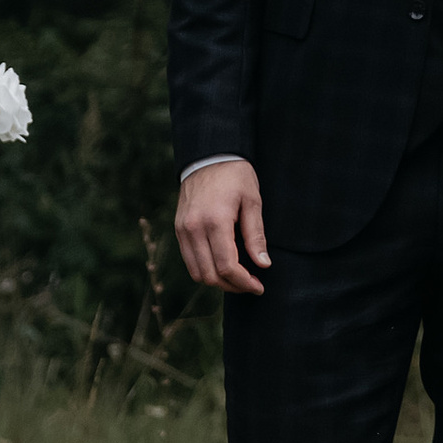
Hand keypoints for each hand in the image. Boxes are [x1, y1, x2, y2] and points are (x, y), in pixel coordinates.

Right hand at [177, 159, 269, 295]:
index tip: (259, 287)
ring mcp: (183, 230)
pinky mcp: (179, 229)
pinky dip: (205, 269)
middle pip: (210, 275)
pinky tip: (222, 264)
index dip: (244, 282)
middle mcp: (194, 229)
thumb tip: (263, 264)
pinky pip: (189, 260)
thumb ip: (256, 235)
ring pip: (197, 272)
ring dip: (217, 281)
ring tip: (238, 277)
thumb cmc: (235, 175)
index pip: (227, 266)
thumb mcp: (252, 201)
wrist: (208, 156)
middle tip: (251, 284)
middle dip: (232, 286)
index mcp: (215, 221)